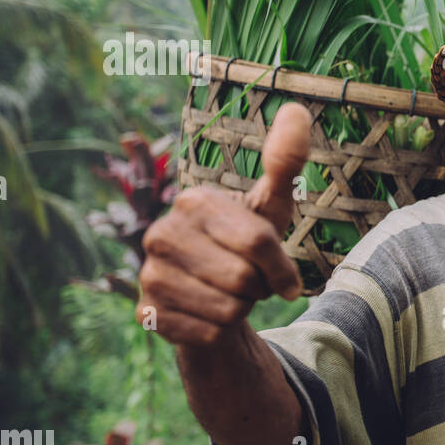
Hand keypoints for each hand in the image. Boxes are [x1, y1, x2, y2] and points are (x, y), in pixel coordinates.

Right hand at [138, 103, 312, 346]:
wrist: (213, 294)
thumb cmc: (245, 246)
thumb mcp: (270, 206)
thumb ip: (284, 162)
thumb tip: (297, 110)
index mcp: (193, 202)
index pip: (259, 242)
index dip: (281, 265)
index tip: (280, 271)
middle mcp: (160, 234)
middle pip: (243, 279)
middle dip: (259, 288)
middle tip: (248, 281)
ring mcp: (149, 275)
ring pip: (227, 310)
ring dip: (241, 310)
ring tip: (229, 294)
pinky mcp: (147, 315)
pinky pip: (209, 335)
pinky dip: (221, 332)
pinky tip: (208, 315)